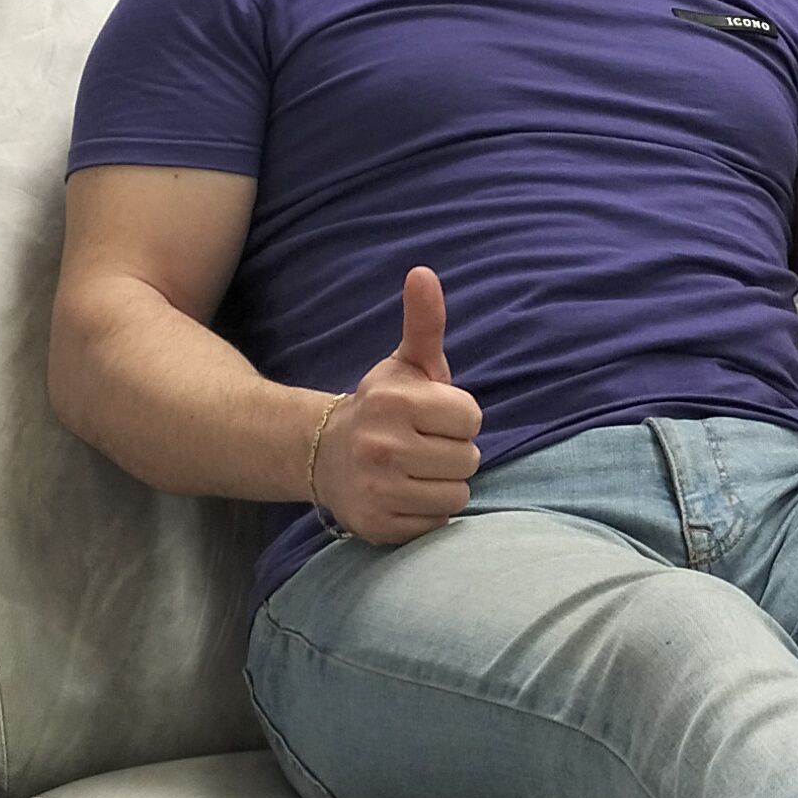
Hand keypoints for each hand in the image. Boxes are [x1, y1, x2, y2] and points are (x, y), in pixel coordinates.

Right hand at [316, 268, 482, 540]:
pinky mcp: (375, 525)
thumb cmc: (384, 407)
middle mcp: (382, 446)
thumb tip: (423, 273)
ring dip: (444, 484)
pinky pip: (436, 523)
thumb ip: (424, 322)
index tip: (432, 417)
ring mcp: (376, 489)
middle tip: (423, 445)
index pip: (471, 417)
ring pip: (457, 494)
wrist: (325, 453)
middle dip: (453, 451)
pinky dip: (427, 512)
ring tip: (416, 470)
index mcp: (395, 402)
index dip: (458, 417)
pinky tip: (404, 494)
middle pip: (469, 459)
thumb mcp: (406, 363)